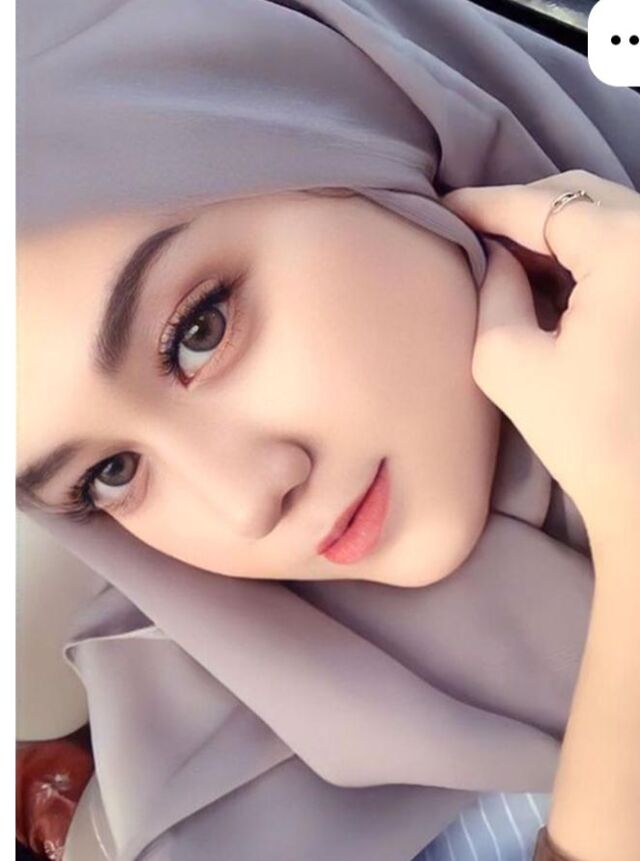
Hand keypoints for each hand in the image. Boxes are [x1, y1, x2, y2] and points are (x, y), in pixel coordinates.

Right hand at [442, 169, 639, 529]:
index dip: (486, 204)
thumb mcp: (507, 360)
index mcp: (630, 250)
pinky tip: (552, 276)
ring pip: (607, 214)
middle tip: (473, 234)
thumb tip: (493, 255)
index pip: (543, 206)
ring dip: (555, 230)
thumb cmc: (585, 436)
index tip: (445, 204)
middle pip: (580, 196)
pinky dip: (586, 250)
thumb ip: (491, 291)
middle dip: (522, 212)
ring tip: (507, 256)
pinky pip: (627, 242)